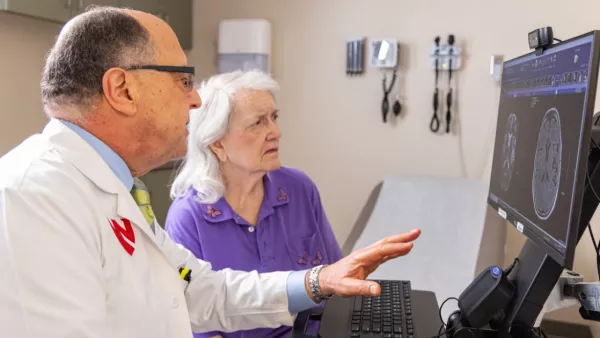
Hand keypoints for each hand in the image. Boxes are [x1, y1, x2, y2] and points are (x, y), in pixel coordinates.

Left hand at [306, 229, 420, 298]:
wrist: (327, 278)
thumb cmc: (336, 281)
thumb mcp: (347, 288)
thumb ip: (362, 288)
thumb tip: (377, 290)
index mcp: (361, 257)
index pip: (381, 250)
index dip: (396, 248)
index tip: (409, 246)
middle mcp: (366, 254)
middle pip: (386, 243)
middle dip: (402, 237)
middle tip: (416, 233)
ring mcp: (368, 256)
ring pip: (387, 246)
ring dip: (400, 241)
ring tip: (414, 237)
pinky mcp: (370, 261)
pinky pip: (385, 253)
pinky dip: (396, 250)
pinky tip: (404, 249)